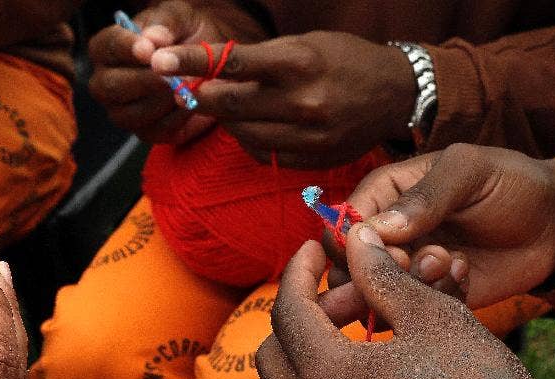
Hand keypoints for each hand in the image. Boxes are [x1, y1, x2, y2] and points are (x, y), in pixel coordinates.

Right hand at [88, 0, 266, 143]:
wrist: (208, 59)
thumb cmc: (185, 33)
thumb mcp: (178, 17)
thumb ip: (164, 25)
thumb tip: (152, 39)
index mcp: (106, 49)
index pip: (106, 48)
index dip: (126, 49)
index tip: (148, 50)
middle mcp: (106, 83)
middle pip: (110, 87)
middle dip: (144, 81)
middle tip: (171, 75)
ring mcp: (123, 112)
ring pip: (132, 114)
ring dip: (163, 100)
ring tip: (187, 84)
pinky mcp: (147, 132)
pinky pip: (157, 131)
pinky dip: (177, 118)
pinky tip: (191, 100)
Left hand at [152, 32, 414, 167]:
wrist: (396, 93)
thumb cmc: (344, 60)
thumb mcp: (305, 44)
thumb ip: (259, 60)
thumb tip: (208, 73)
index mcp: (299, 62)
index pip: (231, 64)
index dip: (190, 62)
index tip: (159, 60)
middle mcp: (302, 101)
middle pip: (228, 104)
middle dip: (202, 95)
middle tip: (189, 89)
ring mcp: (306, 135)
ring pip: (241, 133)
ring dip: (226, 120)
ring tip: (229, 106)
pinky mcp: (310, 158)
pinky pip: (262, 153)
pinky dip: (250, 140)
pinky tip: (258, 126)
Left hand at [256, 231, 546, 378]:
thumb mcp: (434, 319)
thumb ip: (382, 277)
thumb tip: (357, 241)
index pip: (287, 310)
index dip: (299, 271)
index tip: (315, 250)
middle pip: (275, 354)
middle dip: (304, 316)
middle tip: (350, 296)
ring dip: (314, 355)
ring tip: (366, 332)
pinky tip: (375, 376)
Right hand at [331, 144, 554, 307]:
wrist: (554, 225)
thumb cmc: (510, 184)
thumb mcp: (470, 172)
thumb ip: (425, 196)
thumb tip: (376, 229)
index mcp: (383, 196)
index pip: (340, 226)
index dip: (352, 244)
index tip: (387, 247)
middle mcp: (387, 237)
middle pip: (349, 269)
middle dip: (377, 272)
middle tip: (420, 259)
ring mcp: (407, 271)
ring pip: (377, 296)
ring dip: (410, 284)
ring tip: (448, 263)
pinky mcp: (429, 299)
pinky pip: (413, 313)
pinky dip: (436, 298)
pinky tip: (465, 273)